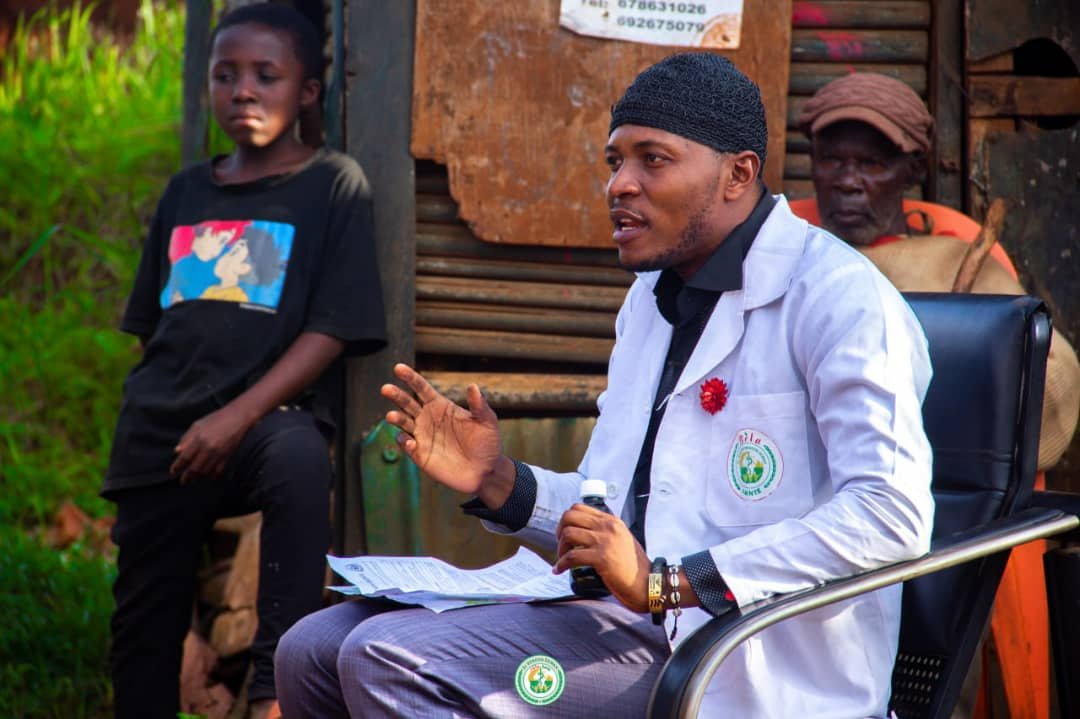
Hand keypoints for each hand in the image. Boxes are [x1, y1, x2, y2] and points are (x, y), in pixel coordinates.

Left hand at [170, 404, 253, 483]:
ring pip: (205, 472)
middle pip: (194, 468)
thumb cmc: (216, 419)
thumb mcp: (198, 425)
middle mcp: (208, 448)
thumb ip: (186, 438)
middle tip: (183, 481)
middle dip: (187, 477)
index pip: (185, 458)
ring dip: (198, 478)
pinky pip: (218, 471)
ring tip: (193, 479)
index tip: (173, 472)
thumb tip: (176, 451)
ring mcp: (219, 454)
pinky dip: (211, 476)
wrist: (238, 417)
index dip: (177, 466)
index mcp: (199, 439)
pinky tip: (207, 476)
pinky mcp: (227, 456)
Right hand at [381, 363, 509, 500]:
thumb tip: (473, 386)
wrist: (486, 472)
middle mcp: (428, 419)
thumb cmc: (487, 443)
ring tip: (392, 416)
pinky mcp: (420, 455)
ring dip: (395, 418)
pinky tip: (410, 442)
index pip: (421, 388)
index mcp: (441, 406)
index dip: (410, 378)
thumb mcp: (487, 422)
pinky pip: (407, 446)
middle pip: (407, 403)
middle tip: (386, 389)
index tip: (398, 368)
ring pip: (403, 423)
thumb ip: (479, 405)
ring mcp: (422, 437)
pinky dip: (404, 442)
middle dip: (396, 395)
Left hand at [554, 504, 651, 611]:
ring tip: (562, 560)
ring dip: (560, 549)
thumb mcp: (622, 540)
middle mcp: (608, 527)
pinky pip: (572, 557)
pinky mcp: (601, 558)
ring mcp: (605, 541)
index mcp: (611, 521)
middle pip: (569, 516)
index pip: (579, 508)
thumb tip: (583, 535)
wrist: (648, 584)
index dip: (566, 520)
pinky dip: (561, 564)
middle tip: (561, 546)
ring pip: (568, 534)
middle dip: (559, 531)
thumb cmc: (634, 567)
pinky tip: (559, 570)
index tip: (564, 534)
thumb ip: (606, 533)